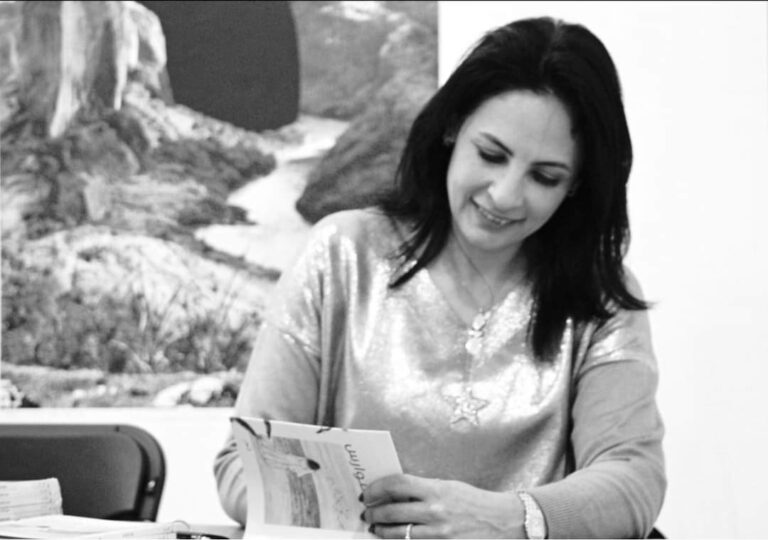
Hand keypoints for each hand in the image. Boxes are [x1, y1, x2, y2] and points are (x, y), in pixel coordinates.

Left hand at [360, 474, 525, 538]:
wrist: (502, 521)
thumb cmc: (473, 501)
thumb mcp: (448, 487)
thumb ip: (422, 489)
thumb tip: (394, 492)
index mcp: (436, 490)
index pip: (397, 485)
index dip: (377, 488)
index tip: (368, 493)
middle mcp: (436, 512)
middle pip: (392, 511)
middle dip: (374, 513)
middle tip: (367, 513)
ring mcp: (439, 534)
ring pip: (398, 534)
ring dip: (382, 531)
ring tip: (375, 529)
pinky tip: (394, 539)